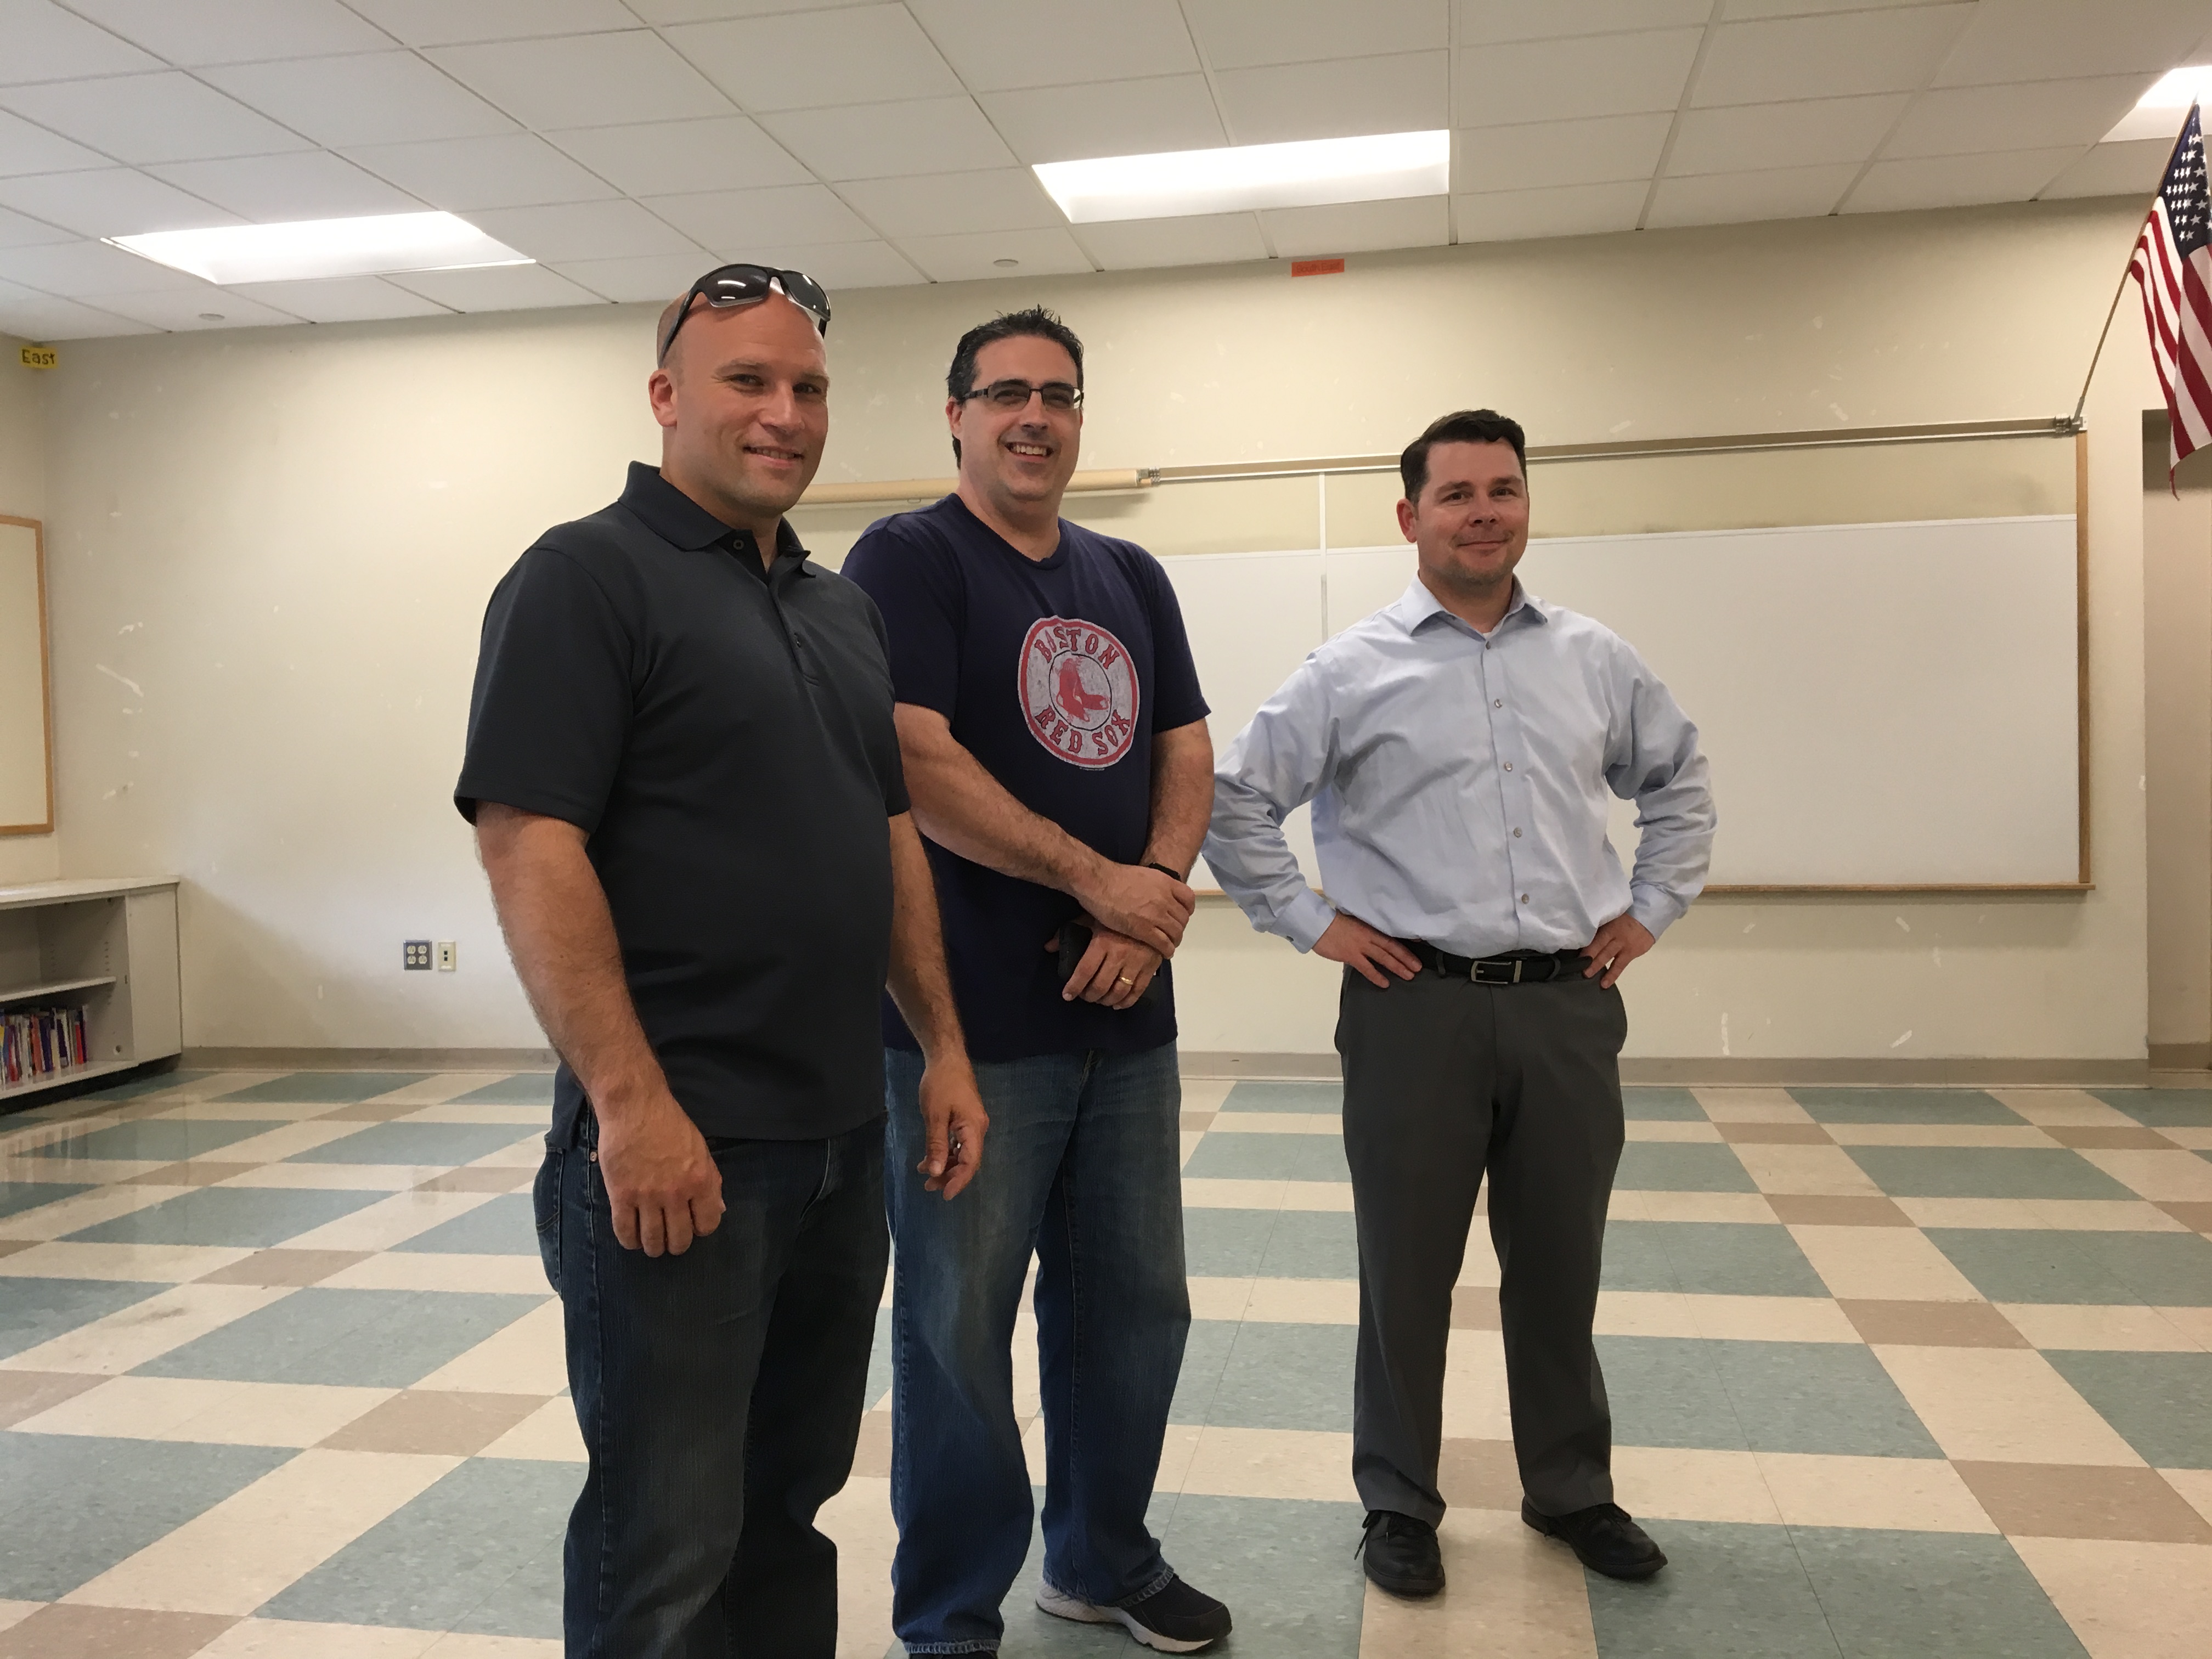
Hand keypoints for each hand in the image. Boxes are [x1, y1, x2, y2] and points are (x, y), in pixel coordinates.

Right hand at [595, 1089, 724, 1255]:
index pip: (707, 1224)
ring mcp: (647, 1196)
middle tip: (670, 1239)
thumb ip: (710, 1182)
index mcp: (701, 1181)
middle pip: (679, 1239)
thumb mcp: (700, 1151)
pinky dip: (630, 1241)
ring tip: (651, 1243)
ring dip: (654, 1247)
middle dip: (676, 1244)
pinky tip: (632, 1238)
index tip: (692, 1224)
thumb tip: (718, 1209)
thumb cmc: (670, 1125)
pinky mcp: (621, 1195)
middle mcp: (676, 1193)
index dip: (700, 1228)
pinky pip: (625, 1232)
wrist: (635, 1107)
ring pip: (652, 1240)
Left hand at [916, 1056, 987, 1198]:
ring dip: (945, 1165)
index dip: (958, 1181)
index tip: (944, 1195)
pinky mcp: (965, 1120)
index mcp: (974, 1128)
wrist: (947, 1057)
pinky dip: (945, 1152)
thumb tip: (935, 1172)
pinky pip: (958, 1143)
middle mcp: (978, 1129)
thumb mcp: (934, 1115)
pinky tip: (929, 1158)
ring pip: (962, 1153)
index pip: (970, 1162)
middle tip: (928, 1186)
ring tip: (925, 1174)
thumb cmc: (940, 1083)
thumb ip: (936, 1145)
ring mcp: (972, 1124)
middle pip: (967, 1161)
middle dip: (949, 1176)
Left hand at [1047, 915, 1161, 1009]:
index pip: (1085, 971)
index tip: (1067, 995)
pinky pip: (1138, 990)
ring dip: (1106, 1000)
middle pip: (1101, 985)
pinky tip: (1118, 1004)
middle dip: (1090, 996)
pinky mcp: (1151, 966)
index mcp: (1102, 942)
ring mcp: (1136, 962)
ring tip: (1100, 1000)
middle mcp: (1119, 955)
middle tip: (1085, 997)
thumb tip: (1048, 948)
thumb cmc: (1117, 912)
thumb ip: (1070, 931)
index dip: (1074, 986)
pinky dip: (1127, 1002)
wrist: (1150, 908)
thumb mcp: (1092, 917)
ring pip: (1119, 991)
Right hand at [1074, 861, 1193, 955]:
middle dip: (1179, 927)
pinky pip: (1164, 943)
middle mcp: (1165, 898)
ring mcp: (1156, 914)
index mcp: (1165, 882)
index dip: (1187, 910)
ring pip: (1176, 932)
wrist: (1099, 882)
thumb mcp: (1143, 875)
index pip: (1188, 899)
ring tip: (1169, 945)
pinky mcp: (1144, 929)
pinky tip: (1165, 953)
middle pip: (1183, 918)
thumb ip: (1154, 886)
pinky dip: (1167, 950)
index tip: (1180, 916)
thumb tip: (1153, 894)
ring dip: (1174, 940)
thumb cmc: (1114, 877)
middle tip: (1172, 933)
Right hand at [1313, 912, 1421, 987]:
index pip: (1391, 936)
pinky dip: (1377, 976)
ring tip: (1409, 975)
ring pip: (1384, 957)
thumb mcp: (1354, 922)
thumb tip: (1373, 940)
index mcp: (1370, 927)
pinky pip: (1367, 968)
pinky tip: (1385, 984)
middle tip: (1418, 967)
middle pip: (1392, 947)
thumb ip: (1365, 931)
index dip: (1406, 942)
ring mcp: (1361, 946)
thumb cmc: (1333, 923)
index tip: (1419, 946)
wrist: (1318, 924)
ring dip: (1397, 966)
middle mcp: (1369, 936)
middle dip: (1406, 958)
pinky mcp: (1351, 955)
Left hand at [1581, 913, 1654, 987]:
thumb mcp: (1611, 918)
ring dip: (1600, 968)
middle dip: (1591, 960)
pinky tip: (1606, 983)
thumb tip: (1583, 937)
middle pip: (1602, 949)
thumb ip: (1600, 927)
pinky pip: (1621, 966)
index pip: (1597, 939)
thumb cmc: (1623, 919)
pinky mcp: (1632, 953)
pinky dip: (1613, 974)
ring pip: (1611, 959)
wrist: (1647, 919)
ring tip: (1589, 977)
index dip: (1587, 949)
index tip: (1577, 958)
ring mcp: (1625, 947)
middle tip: (1581, 970)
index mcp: (1610, 927)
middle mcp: (1617, 937)